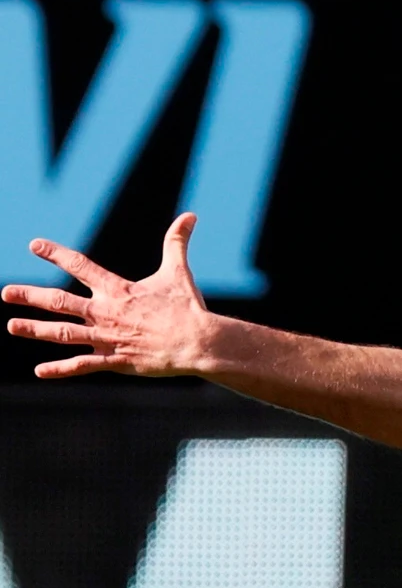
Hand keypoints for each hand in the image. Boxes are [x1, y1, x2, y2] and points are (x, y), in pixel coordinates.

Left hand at [3, 214, 216, 377]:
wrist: (197, 341)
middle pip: (60, 302)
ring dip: (35, 329)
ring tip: (12, 326)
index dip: (56, 254)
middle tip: (6, 293)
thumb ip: (177, 243)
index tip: (35, 245)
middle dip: (30, 296)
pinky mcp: (116, 360)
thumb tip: (190, 216)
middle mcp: (106, 312)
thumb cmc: (188, 307)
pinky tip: (39, 371)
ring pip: (64, 333)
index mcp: (118, 290)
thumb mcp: (179, 272)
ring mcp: (108, 337)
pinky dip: (61, 369)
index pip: (81, 266)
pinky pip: (83, 365)